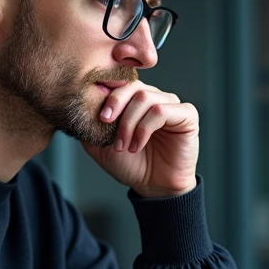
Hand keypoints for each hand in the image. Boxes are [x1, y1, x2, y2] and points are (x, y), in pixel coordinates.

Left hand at [82, 81, 198, 197]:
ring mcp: (172, 104)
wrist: (153, 186)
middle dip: (115, 105)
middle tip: (105, 124)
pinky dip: (144, 128)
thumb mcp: (101, 144)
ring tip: (123, 145)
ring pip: (145, 98)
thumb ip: (91, 124)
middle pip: (132, 86)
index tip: (99, 115)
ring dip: (129, 122)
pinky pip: (161, 111)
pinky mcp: (187, 115)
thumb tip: (81, 104)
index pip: (121, 82)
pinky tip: (137, 145)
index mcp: (136, 100)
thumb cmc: (131, 164)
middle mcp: (155, 97)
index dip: (108, 93)